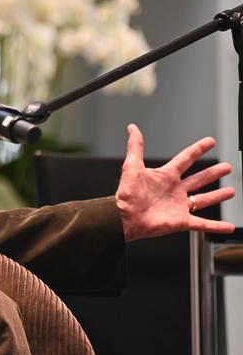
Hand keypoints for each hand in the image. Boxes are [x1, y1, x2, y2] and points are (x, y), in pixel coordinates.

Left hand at [115, 124, 235, 241]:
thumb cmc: (126, 194)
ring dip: (217, 196)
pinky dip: (216, 226)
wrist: (124, 217)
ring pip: (203, 199)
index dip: (198, 149)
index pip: (186, 158)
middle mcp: (174, 190)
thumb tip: (132, 128)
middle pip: (198, 179)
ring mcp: (179, 206)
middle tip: (227, 167)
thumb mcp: (132, 166)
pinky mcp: (181, 221)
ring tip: (230, 191)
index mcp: (165, 176)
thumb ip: (135, 147)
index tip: (210, 142)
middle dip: (213, 173)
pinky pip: (202, 224)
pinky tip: (228, 227)